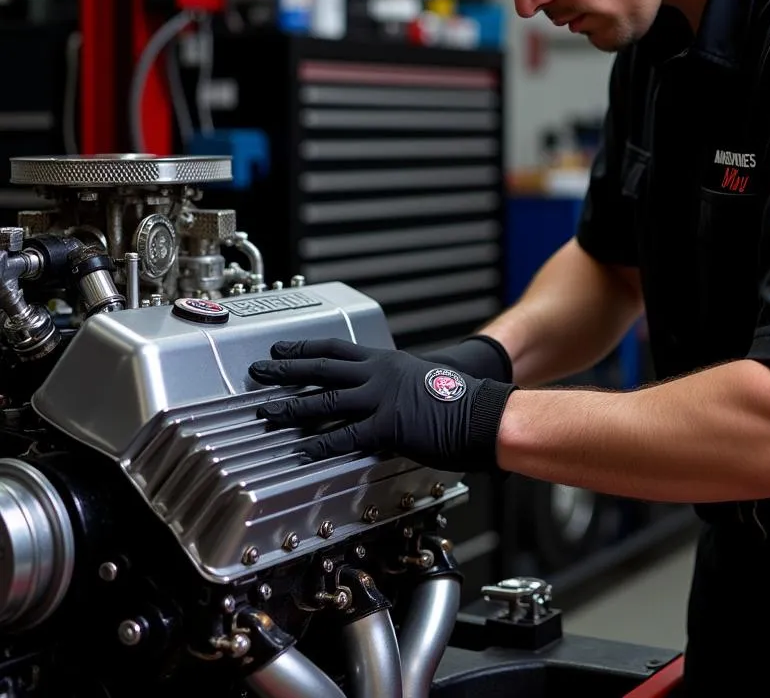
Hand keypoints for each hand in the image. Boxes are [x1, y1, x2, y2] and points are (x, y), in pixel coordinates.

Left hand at [248, 339, 515, 470]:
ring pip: (326, 400)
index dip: (304, 349)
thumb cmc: (458, 400)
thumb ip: (394, 383)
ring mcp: (381, 398)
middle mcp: (379, 374)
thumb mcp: (420, 378)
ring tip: (267, 412)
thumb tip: (375, 394)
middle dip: (286, 370)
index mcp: (386, 361)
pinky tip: (302, 450)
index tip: (280, 349)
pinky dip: (320, 444)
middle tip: (258, 372)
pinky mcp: (387, 425)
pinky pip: (345, 435)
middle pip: (322, 368)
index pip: (335, 349)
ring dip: (293, 406)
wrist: (482, 412)